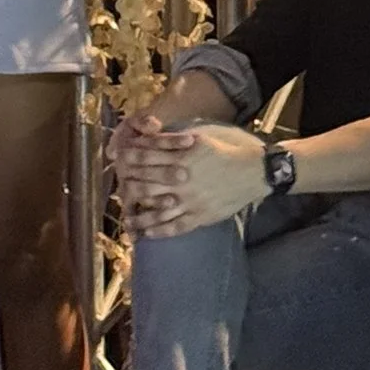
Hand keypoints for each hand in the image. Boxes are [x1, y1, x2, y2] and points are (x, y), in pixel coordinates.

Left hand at [117, 116, 268, 236]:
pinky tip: (148, 233)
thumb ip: (173, 140)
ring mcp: (190, 201)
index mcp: (180, 158)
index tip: (117, 161)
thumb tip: (149, 136)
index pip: (146, 159)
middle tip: (118, 193)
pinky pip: (176, 226)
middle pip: (146, 186)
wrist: (252, 171)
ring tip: (127, 220)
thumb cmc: (224, 151)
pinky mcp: (200, 216)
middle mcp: (181, 181)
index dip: (129, 160)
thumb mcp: (198, 137)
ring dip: (139, 217)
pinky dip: (159, 231)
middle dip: (129, 190)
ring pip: (157, 211)